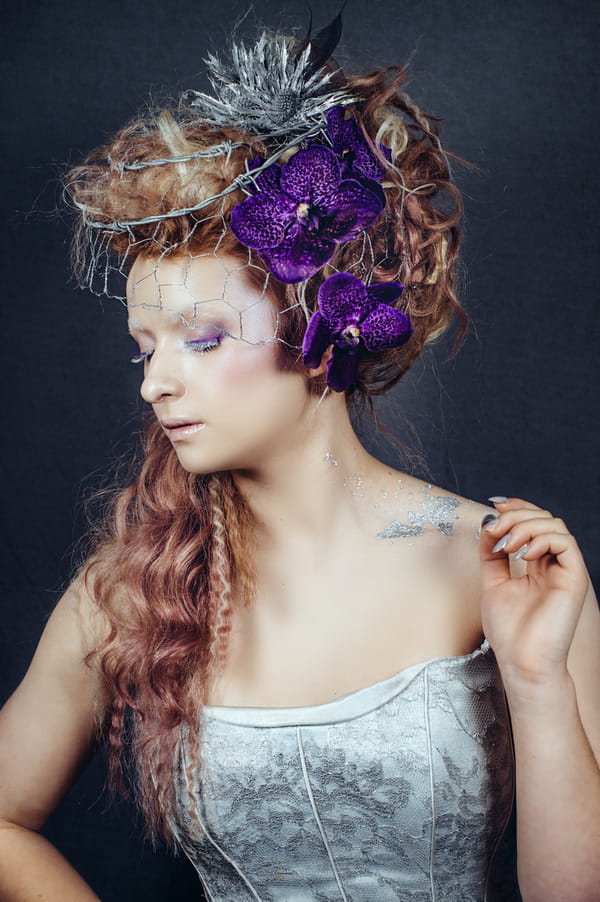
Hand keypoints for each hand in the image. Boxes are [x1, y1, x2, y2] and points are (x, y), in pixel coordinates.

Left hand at [479, 498, 589, 693]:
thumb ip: (491, 553)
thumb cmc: (509, 631)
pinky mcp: (574, 578)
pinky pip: (566, 543)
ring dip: (526, 526)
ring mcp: (564, 570)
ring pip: (555, 525)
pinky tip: (523, 554)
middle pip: (543, 519)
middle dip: (516, 515)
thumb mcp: (493, 582)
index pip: (532, 523)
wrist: (521, 661)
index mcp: (536, 564)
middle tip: (496, 528)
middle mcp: (552, 564)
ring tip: (507, 545)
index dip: (516, 508)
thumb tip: (488, 523)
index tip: (493, 507)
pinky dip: (542, 539)